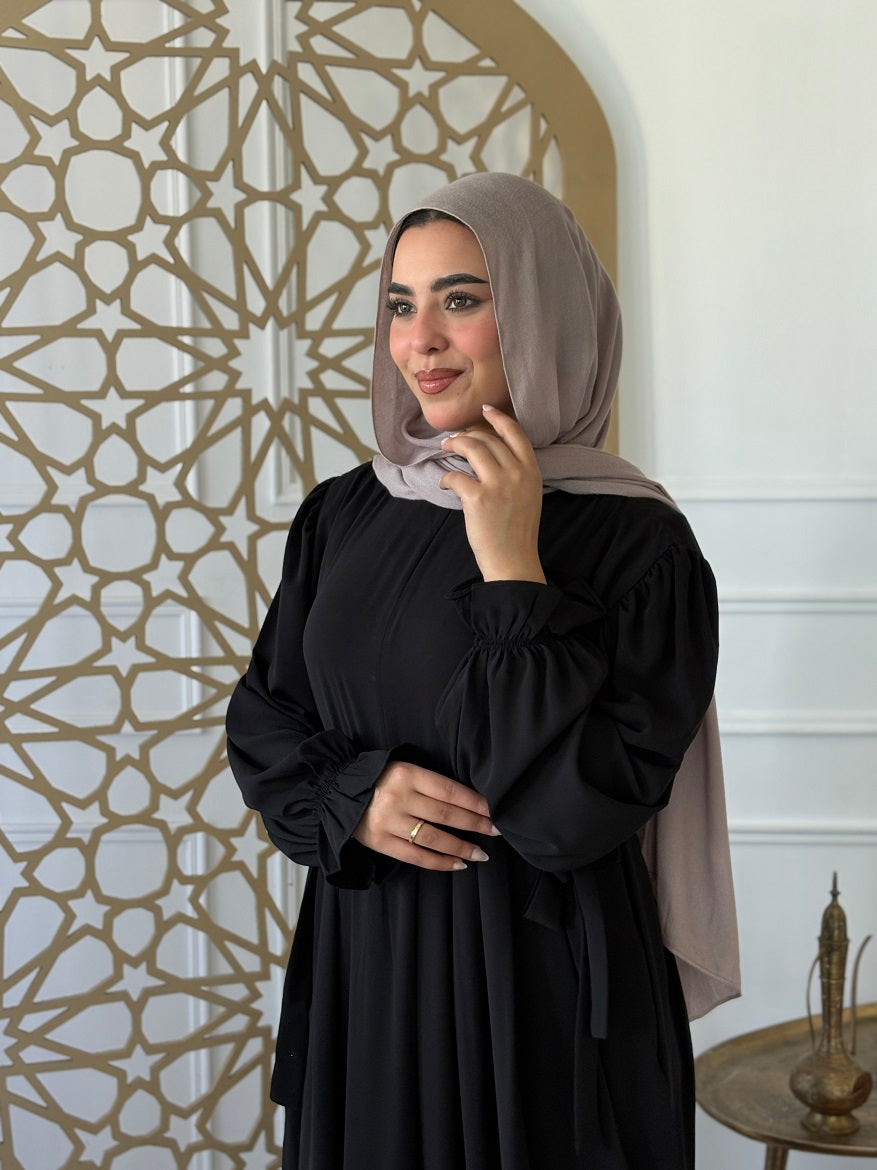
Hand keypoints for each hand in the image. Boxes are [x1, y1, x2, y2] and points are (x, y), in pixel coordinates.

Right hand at [352, 760, 497, 870]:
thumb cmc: (379, 779)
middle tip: (496, 832)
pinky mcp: (380, 842)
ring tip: (481, 854)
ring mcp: (388, 822)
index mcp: (406, 774)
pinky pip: (416, 856)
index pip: (449, 791)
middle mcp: (398, 798)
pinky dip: (439, 862)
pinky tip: (458, 864)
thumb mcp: (403, 769)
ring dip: (461, 848)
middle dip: (475, 825)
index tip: (494, 811)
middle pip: (445, 814)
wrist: (336, 793)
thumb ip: (430, 783)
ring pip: (433, 838)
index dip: (474, 803)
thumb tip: (470, 802)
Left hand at [439, 405, 545, 582]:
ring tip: (445, 448)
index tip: (485, 409)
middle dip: (467, 435)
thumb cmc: (517, 531)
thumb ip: (517, 473)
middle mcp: (517, 474)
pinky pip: (456, 476)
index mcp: (532, 471)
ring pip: (472, 448)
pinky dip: (446, 477)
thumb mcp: (529, 495)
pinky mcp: (478, 499)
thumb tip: (491, 453)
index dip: (498, 418)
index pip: (516, 434)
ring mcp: (498, 485)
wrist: (514, 561)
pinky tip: (444, 482)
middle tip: (453, 439)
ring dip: (455, 445)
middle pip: (488, 439)